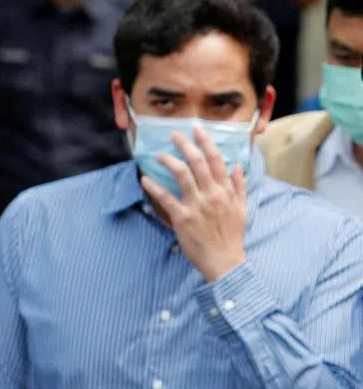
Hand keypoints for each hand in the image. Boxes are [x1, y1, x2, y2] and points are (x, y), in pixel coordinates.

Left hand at [142, 125, 247, 282]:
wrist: (224, 260)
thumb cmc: (231, 235)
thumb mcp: (242, 208)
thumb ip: (239, 186)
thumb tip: (237, 166)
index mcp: (226, 190)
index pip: (215, 159)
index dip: (205, 141)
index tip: (196, 128)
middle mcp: (212, 193)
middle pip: (197, 162)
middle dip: (185, 145)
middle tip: (174, 134)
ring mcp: (197, 205)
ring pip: (182, 175)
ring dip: (169, 161)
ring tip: (158, 155)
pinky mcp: (182, 218)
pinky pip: (166, 198)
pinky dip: (154, 188)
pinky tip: (145, 180)